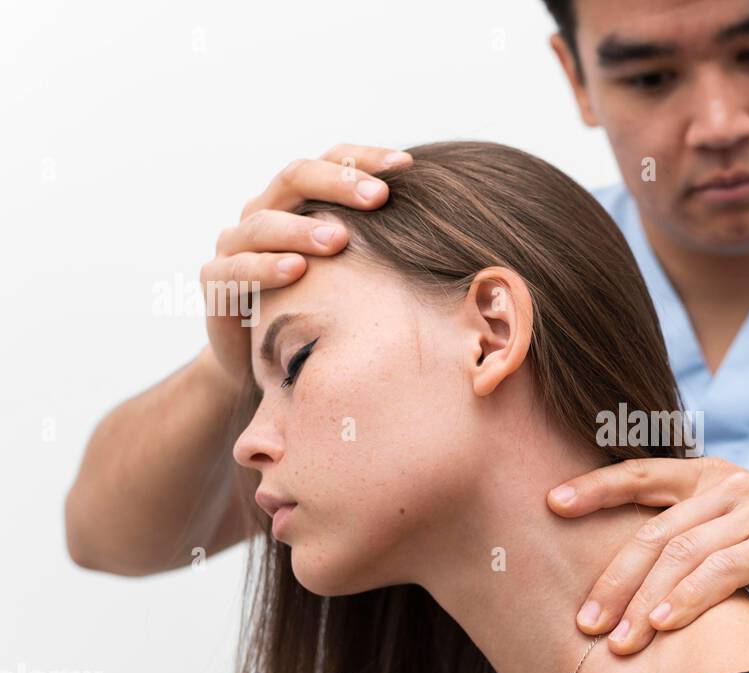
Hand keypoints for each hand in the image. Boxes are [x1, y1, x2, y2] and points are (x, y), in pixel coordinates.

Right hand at [201, 143, 412, 384]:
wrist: (259, 358)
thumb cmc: (320, 306)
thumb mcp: (354, 273)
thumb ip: (382, 245)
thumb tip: (453, 232)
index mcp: (298, 200)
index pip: (330, 161)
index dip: (365, 159)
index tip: (407, 165)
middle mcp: (263, 211)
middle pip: (294, 178)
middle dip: (338, 184)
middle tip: (379, 197)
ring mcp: (234, 244)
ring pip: (263, 223)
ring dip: (302, 229)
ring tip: (339, 239)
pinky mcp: (215, 283)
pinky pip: (236, 269)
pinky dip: (265, 268)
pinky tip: (296, 271)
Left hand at [548, 457, 748, 653]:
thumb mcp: (737, 536)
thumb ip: (692, 542)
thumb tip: (629, 582)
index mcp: (710, 478)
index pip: (640, 475)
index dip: (595, 488)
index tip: (550, 503)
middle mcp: (728, 486)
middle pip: (653, 531)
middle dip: (613, 579)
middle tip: (583, 621)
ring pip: (681, 554)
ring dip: (643, 602)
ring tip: (617, 641)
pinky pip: (721, 571)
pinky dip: (688, 599)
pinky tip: (663, 625)